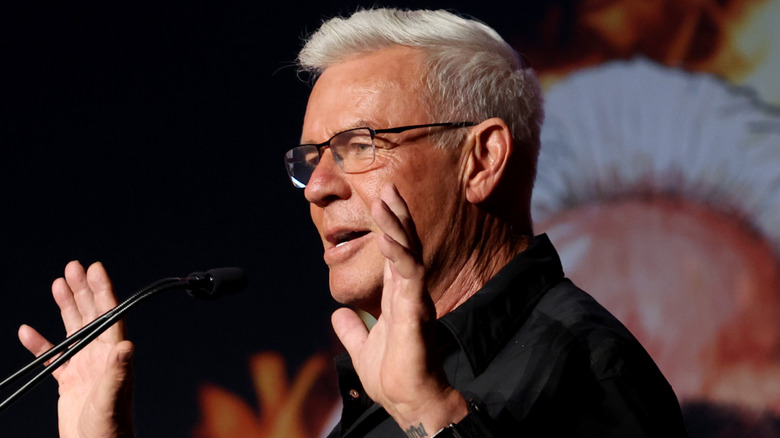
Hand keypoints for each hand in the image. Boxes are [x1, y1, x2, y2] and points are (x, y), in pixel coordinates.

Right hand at [18, 261, 133, 437]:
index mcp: (113, 354)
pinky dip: (40, 344)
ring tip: (59, 283)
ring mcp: (84, 366)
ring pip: (73, 329)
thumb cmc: (110, 427)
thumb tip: (126, 345)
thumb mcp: (113, 397)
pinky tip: (28, 330)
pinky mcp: (68, 381)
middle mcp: (100, 355)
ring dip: (66, 306)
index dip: (103, 290)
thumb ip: (118, 372)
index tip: (95, 269)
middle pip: (91, 314)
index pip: (110, 314)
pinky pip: (52, 357)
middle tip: (73, 267)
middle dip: (83, 290)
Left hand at [331, 184, 466, 434]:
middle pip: (405, 245)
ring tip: (386, 200)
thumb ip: (352, 329)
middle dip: (397, 216)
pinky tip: (387, 236)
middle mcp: (409, 293)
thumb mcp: (362, 347)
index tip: (383, 201)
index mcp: (398, 297)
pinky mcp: (416, 311)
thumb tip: (337, 316)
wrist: (408, 400)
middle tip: (389, 188)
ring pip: (409, 253)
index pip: (395, 254)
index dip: (390, 228)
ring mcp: (415, 299)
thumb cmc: (392, 376)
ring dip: (397, 226)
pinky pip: (409, 275)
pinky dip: (399, 254)